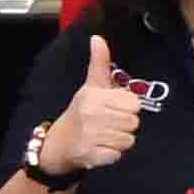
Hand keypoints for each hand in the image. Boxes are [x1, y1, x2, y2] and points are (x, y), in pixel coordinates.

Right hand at [38, 38, 142, 182]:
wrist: (59, 143)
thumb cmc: (82, 111)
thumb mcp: (91, 85)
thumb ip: (99, 62)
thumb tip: (97, 37)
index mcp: (94, 96)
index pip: (135, 105)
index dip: (127, 108)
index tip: (113, 109)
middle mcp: (91, 114)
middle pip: (134, 123)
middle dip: (124, 125)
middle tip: (107, 124)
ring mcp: (90, 136)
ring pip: (128, 140)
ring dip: (119, 141)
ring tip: (103, 136)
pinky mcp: (91, 156)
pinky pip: (118, 155)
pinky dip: (111, 155)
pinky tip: (99, 148)